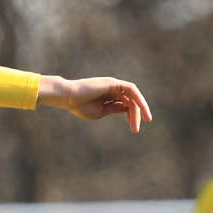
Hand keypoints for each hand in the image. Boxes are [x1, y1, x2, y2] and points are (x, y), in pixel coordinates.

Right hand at [37, 75, 153, 131]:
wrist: (68, 98)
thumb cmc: (80, 106)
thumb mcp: (101, 111)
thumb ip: (115, 109)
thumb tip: (128, 109)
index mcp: (109, 96)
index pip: (126, 104)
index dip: (132, 115)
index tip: (133, 127)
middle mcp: (113, 89)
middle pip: (130, 101)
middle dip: (136, 115)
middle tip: (135, 130)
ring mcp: (113, 85)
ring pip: (132, 96)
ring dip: (140, 108)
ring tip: (144, 120)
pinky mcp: (113, 83)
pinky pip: (131, 89)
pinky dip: (138, 98)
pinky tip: (141, 108)